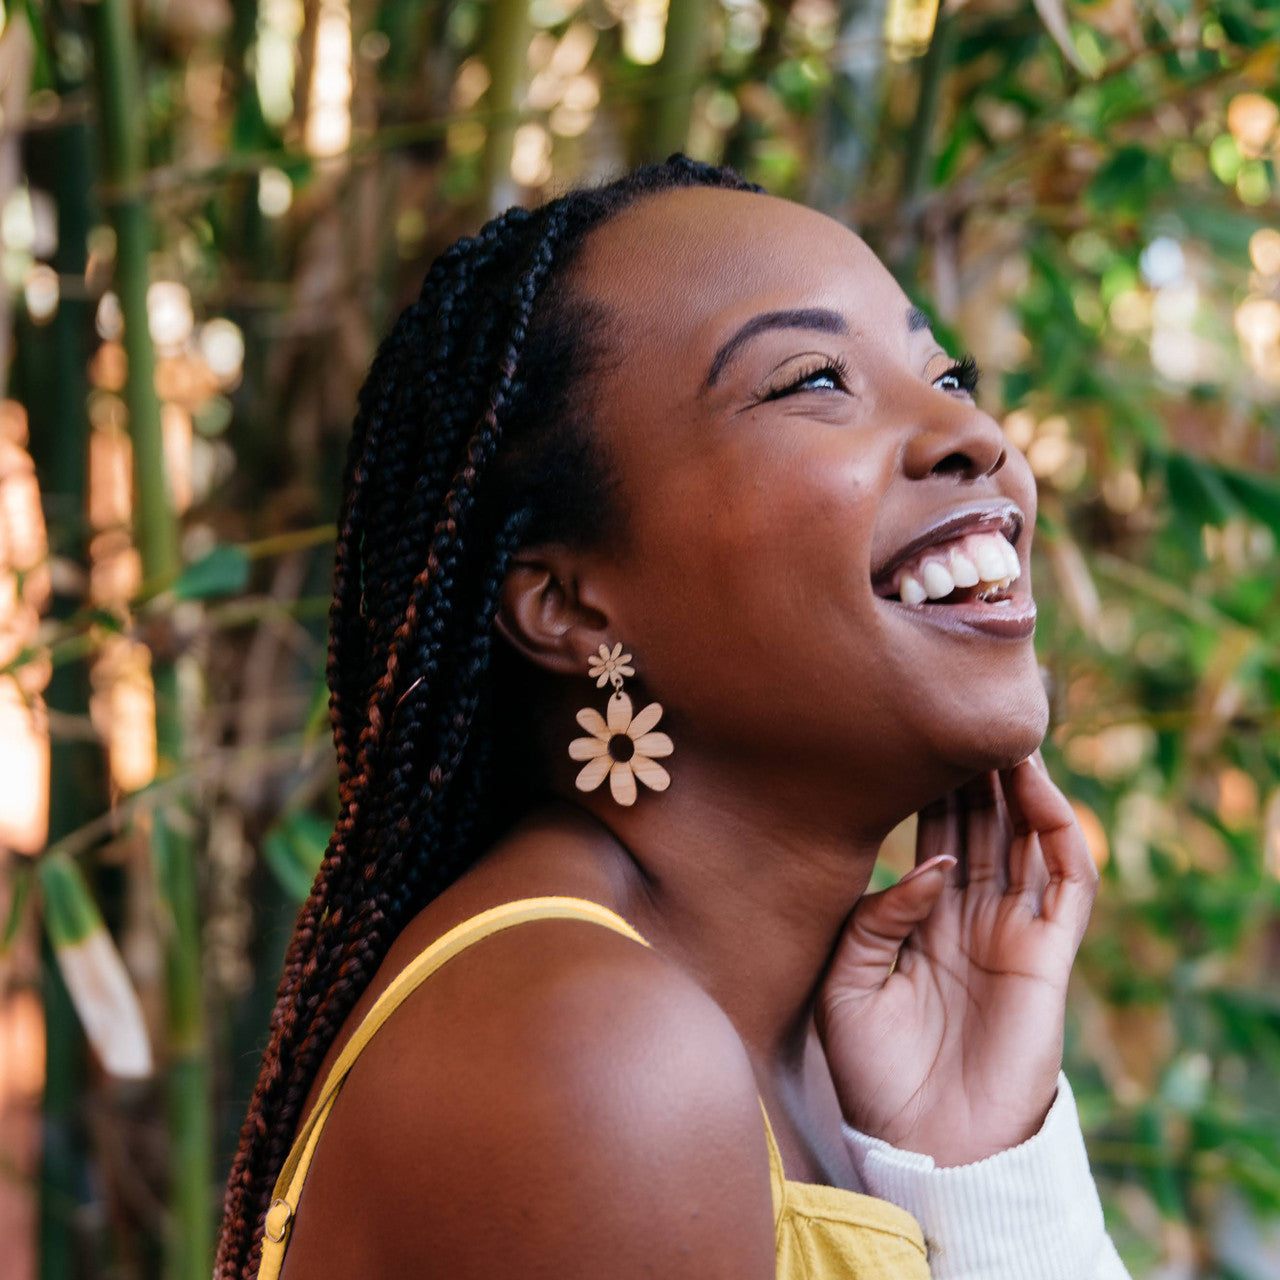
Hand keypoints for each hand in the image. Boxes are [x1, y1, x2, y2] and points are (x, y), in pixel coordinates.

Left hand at [815, 754, 1098, 1166]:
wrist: (920, 1145)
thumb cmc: (873, 1071)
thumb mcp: (847, 981)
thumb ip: (879, 916)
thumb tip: (930, 866)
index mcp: (922, 918)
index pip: (936, 831)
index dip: (932, 784)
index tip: (914, 730)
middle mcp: (971, 916)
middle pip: (983, 823)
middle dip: (974, 770)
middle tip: (962, 711)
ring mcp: (1014, 933)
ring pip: (1028, 839)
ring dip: (1020, 786)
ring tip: (1002, 734)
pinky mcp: (1049, 957)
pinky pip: (1068, 882)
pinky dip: (1059, 832)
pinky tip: (1036, 789)